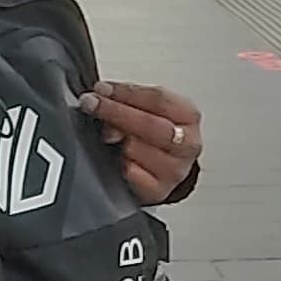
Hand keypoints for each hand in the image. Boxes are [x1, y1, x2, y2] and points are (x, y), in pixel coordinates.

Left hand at [87, 78, 201, 203]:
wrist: (160, 168)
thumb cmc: (153, 134)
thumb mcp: (146, 110)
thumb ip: (129, 101)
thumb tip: (103, 99)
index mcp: (188, 116)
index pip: (158, 99)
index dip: (126, 92)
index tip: (101, 90)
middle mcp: (187, 143)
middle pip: (149, 124)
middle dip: (116, 112)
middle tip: (92, 105)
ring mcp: (176, 169)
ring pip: (137, 149)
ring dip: (119, 142)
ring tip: (114, 140)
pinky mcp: (160, 191)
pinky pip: (131, 173)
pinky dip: (121, 164)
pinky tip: (120, 159)